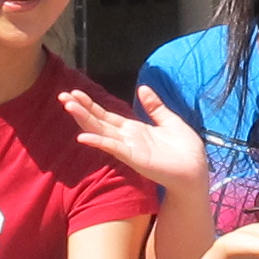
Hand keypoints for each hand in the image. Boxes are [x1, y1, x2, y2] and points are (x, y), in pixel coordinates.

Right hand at [59, 84, 209, 191]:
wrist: (195, 170)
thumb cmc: (185, 150)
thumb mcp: (169, 121)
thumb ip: (154, 107)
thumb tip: (143, 88)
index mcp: (134, 130)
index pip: (106, 115)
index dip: (90, 104)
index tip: (75, 92)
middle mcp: (126, 139)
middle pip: (98, 121)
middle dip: (81, 109)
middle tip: (62, 95)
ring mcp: (128, 149)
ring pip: (101, 132)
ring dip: (84, 120)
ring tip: (68, 106)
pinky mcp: (134, 158)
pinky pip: (113, 148)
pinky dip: (98, 142)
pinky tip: (83, 137)